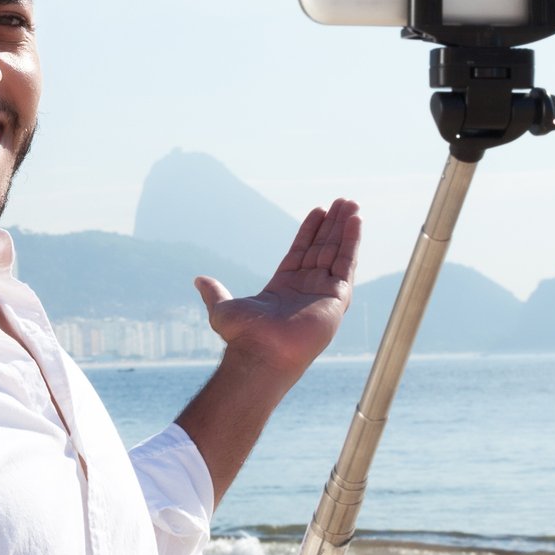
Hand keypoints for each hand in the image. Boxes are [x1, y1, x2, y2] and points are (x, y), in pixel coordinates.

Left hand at [194, 199, 359, 380]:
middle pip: (322, 249)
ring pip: (337, 252)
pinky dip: (352, 242)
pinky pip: (347, 264)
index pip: (301, 252)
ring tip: (351, 204)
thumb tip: (198, 281)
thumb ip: (215, 292)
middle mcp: (306, 288)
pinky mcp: (337, 297)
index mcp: (284, 288)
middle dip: (332, 225)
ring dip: (345, 228)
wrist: (262, 352)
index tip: (319, 211)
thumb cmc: (243, 336)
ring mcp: (323, 293)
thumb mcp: (223, 308)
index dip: (310, 231)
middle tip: (342, 201)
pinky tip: (355, 222)